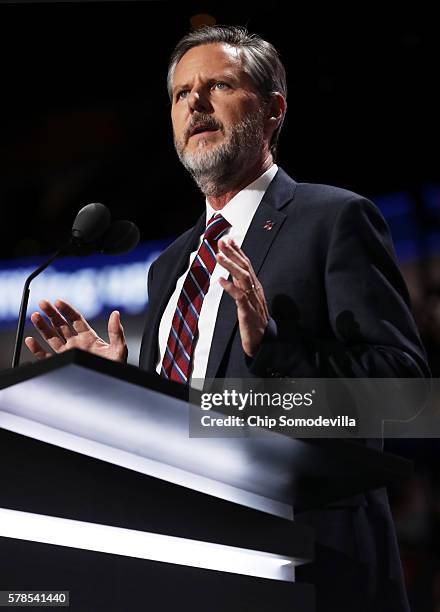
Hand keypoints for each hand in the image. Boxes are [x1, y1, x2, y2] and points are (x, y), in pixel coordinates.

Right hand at [25, 299, 127, 362]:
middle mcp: (76, 344)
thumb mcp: (119, 348)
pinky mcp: (62, 364)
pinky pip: (46, 357)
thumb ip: (116, 331)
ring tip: (35, 316)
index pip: (75, 319)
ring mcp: (68, 354)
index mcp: (89, 337)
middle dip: (51, 314)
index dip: (66, 310)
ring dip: (42, 327)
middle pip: (61, 325)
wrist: (109, 386)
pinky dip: (37, 350)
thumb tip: (116, 314)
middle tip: (43, 303)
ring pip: (52, 338)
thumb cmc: (115, 367)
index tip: (58, 301)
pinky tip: (31, 340)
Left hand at [217, 238, 268, 357]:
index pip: (247, 264)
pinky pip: (239, 296)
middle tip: (222, 242)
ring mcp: (252, 299)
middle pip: (245, 267)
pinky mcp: (247, 310)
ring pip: (243, 278)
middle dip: (233, 253)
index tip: (229, 240)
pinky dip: (230, 287)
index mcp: (255, 286)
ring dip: (230, 265)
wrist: (262, 339)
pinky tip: (220, 280)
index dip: (238, 251)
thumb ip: (241, 286)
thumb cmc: (254, 320)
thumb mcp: (247, 299)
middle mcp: (255, 289)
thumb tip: (231, 275)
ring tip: (219, 255)